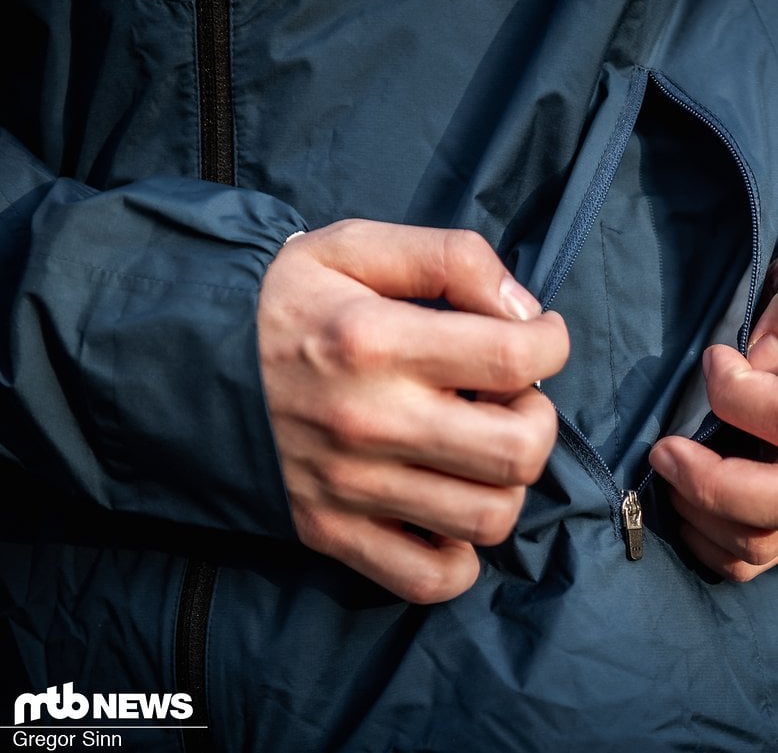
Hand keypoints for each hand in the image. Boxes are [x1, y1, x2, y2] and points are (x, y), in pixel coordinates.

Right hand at [257, 220, 568, 602]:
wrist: (177, 363)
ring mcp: (351, 489)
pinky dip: (459, 555)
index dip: (551, 344)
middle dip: (538, 418)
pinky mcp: (330, 534)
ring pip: (489, 518)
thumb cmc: (280, 303)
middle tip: (509, 397)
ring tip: (478, 447)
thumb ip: (450, 258)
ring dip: (506, 482)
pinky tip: (448, 507)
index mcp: (376, 341)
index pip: (515, 359)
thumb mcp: (354, 246)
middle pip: (519, 451)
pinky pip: (429, 579)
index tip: (538, 336)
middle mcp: (369, 422)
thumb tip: (524, 310)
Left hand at [649, 239, 777, 580]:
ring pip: (772, 540)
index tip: (711, 360)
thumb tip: (760, 360)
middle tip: (662, 450)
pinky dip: (709, 543)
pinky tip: (683, 503)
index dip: (734, 394)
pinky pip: (757, 559)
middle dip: (714, 484)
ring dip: (703, 514)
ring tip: (667, 472)